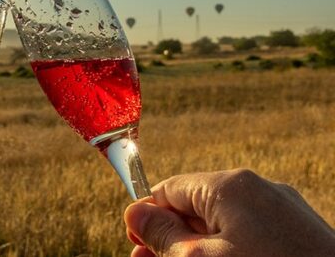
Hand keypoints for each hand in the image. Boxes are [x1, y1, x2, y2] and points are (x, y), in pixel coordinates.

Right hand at [124, 169, 334, 256]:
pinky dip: (230, 252)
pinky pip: (252, 237)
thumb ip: (163, 235)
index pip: (170, 189)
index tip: (134, 244)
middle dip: (171, 238)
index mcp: (231, 186)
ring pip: (225, 226)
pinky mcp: (301, 237)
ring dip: (198, 249)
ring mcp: (285, 215)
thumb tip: (134, 212)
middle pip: (197, 208)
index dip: (148, 216)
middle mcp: (260, 191)